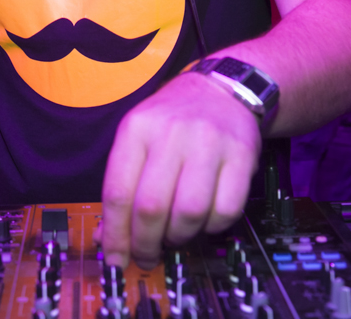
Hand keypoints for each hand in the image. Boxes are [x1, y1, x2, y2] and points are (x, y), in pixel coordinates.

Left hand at [99, 72, 259, 268]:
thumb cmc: (172, 122)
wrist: (222, 90)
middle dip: (146, 244)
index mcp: (137, 129)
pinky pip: (225, 210)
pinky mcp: (241, 155)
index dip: (116, 236)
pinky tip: (204, 220)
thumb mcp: (138, 140)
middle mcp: (171, 133)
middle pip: (151, 207)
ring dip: (179, 237)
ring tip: (175, 234)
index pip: (118, 192)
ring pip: (189, 213)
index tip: (117, 260)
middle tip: (147, 256)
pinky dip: (212, 227)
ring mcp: (209, 142)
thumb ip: (122, 185)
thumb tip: (108, 239)